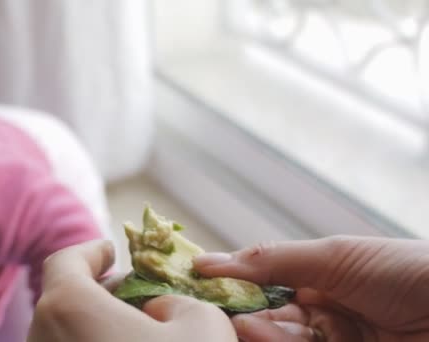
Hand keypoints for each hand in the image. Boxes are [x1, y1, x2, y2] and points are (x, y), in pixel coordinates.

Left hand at [27, 240, 236, 341]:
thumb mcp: (202, 324)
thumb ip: (177, 301)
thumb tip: (158, 308)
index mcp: (69, 306)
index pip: (66, 262)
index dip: (91, 252)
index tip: (110, 253)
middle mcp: (42, 336)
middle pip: (65, 300)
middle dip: (100, 292)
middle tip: (133, 296)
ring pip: (64, 332)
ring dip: (96, 323)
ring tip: (138, 329)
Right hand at [194, 236, 428, 340]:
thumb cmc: (407, 271)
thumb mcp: (334, 256)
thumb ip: (272, 260)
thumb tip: (210, 261)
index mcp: (324, 280)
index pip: (266, 284)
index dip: (234, 283)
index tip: (199, 281)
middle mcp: (327, 315)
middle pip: (269, 318)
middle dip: (243, 314)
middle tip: (212, 310)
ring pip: (282, 340)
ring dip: (261, 333)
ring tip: (243, 326)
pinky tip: (261, 333)